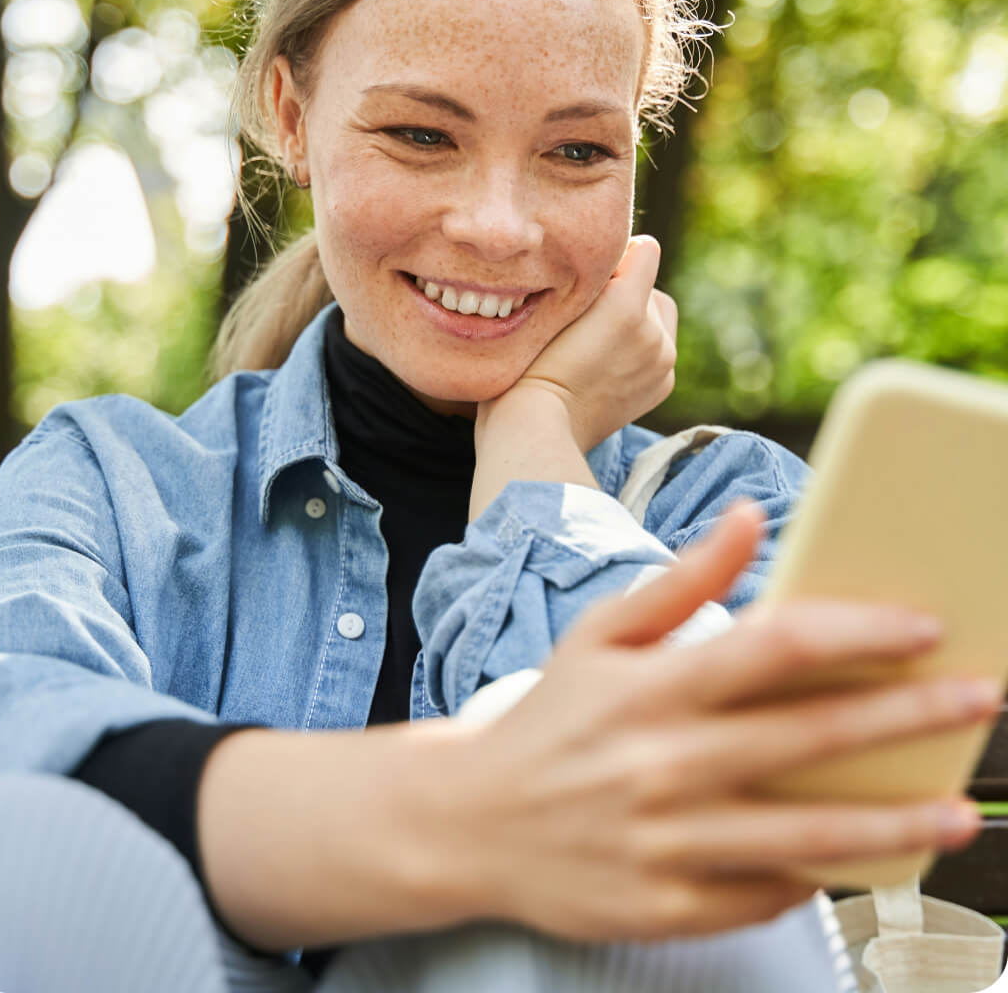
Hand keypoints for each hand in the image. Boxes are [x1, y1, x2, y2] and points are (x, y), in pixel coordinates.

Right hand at [443, 502, 994, 942]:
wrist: (468, 821)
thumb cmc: (549, 715)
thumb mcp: (599, 636)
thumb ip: (682, 581)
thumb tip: (750, 518)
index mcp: (651, 687)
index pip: (775, 646)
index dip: (858, 634)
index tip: (925, 628)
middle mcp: (662, 764)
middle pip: (810, 738)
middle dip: (909, 716)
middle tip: (981, 699)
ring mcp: (665, 844)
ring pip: (805, 837)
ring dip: (892, 825)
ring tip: (957, 813)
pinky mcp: (664, 908)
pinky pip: (762, 898)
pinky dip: (817, 879)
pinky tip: (862, 862)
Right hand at [502, 234, 676, 452]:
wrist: (538, 426)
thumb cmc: (527, 364)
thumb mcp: (548, 305)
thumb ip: (588, 276)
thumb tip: (611, 260)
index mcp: (626, 306)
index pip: (645, 251)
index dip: (615, 259)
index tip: (589, 275)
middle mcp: (654, 332)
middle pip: (649, 286)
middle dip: (625, 291)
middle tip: (586, 311)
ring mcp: (662, 361)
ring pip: (656, 316)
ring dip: (634, 317)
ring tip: (596, 337)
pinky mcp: (663, 384)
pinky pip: (659, 346)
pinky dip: (640, 346)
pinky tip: (607, 359)